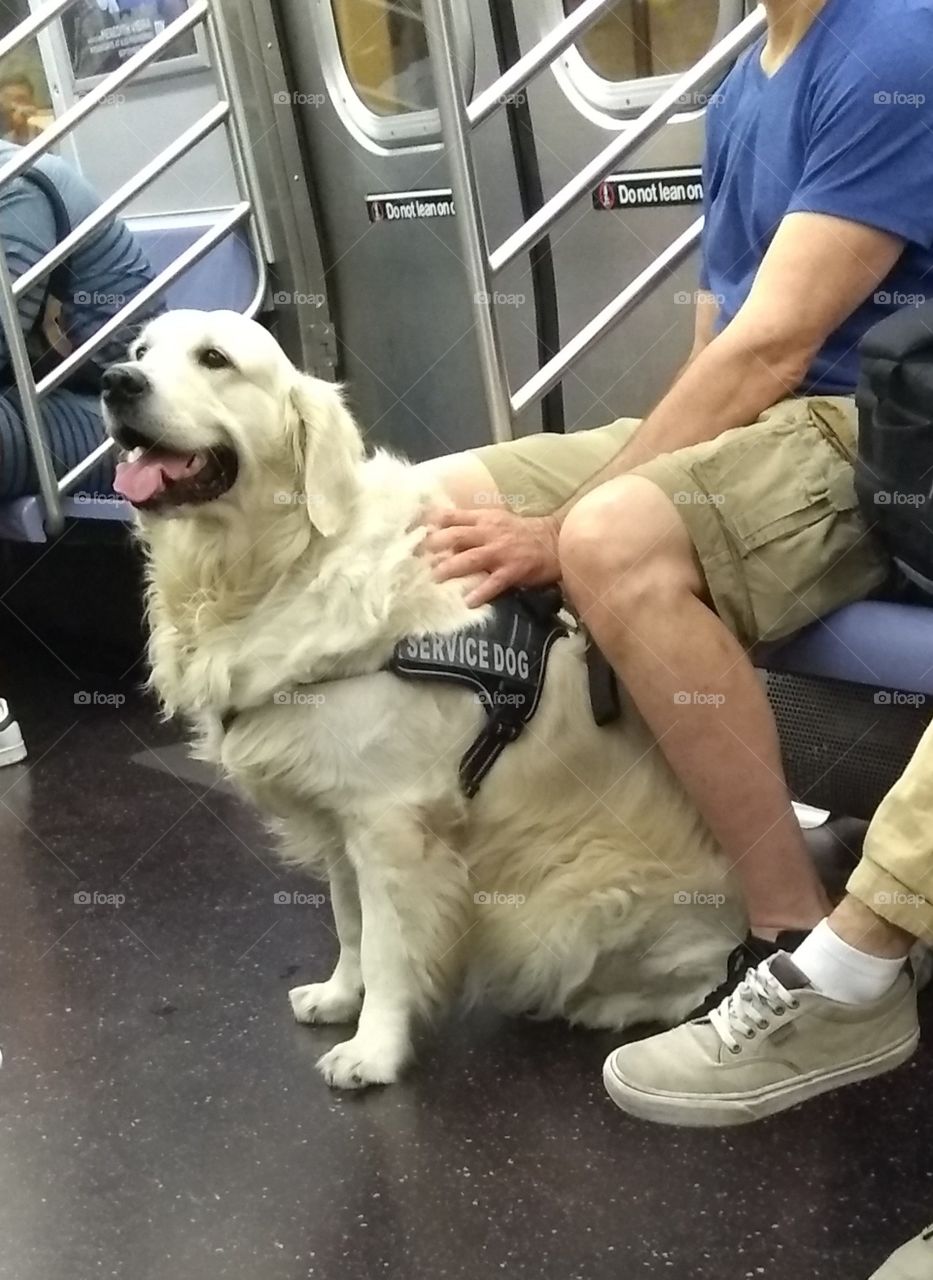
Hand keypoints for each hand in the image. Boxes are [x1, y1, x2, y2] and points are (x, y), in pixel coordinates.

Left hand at [424, 507, 560, 606]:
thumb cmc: (522, 532)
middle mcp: (490, 533)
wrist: (555, 540)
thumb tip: (440, 531)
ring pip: (470, 559)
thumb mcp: (496, 520)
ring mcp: (501, 552)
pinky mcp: (513, 570)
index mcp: (484, 519)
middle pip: (456, 537)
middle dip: (435, 546)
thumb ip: (471, 524)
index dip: (431, 524)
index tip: (412, 532)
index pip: (452, 517)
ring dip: (451, 568)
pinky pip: (494, 582)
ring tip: (435, 578)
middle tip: (418, 558)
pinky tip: (469, 601)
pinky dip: (481, 592)